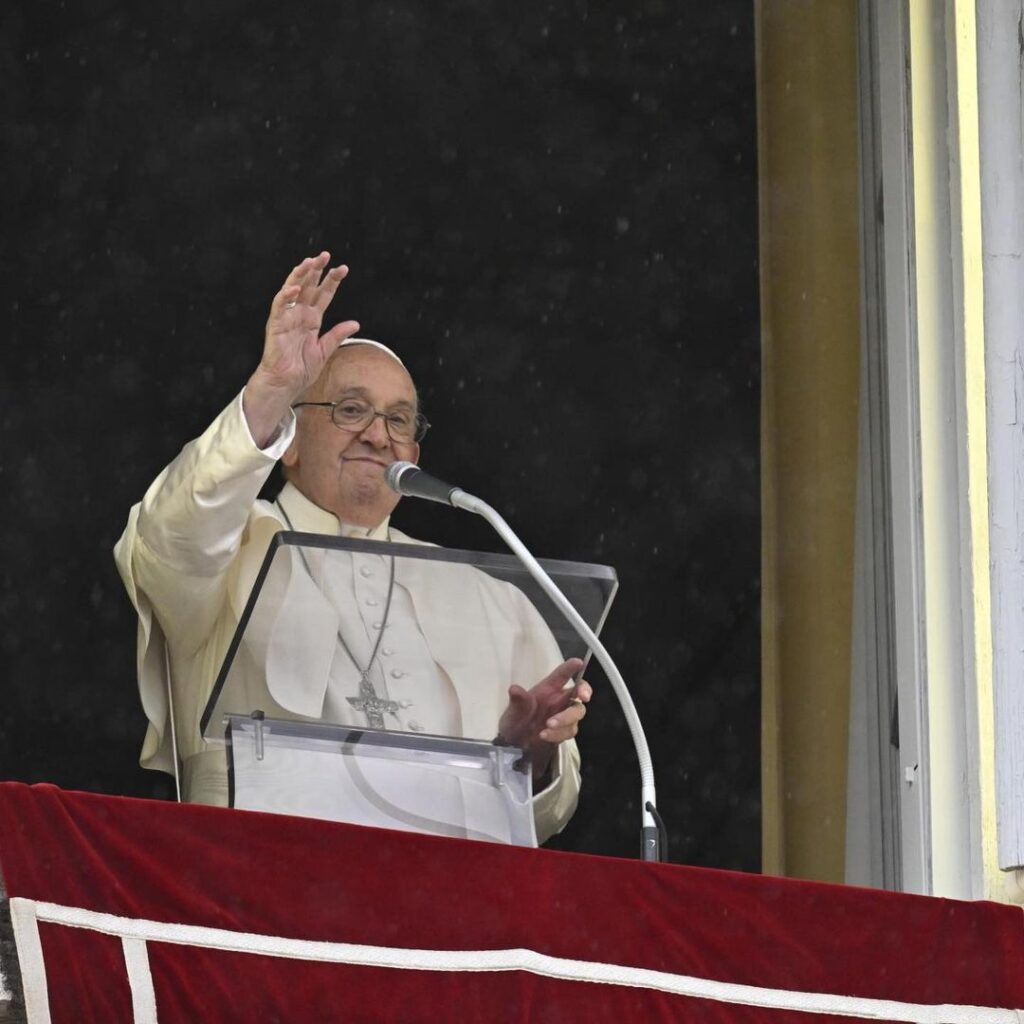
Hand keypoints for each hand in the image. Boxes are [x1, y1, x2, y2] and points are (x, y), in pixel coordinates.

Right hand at [244, 252, 360, 445]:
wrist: (286, 384)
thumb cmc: (302, 369)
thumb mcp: (325, 350)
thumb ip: (338, 335)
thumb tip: (355, 323)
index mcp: (311, 319)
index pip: (323, 295)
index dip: (332, 281)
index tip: (343, 268)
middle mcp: (299, 314)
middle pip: (308, 287)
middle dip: (316, 271)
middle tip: (326, 255)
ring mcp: (287, 317)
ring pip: (292, 290)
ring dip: (301, 275)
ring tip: (310, 262)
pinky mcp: (276, 325)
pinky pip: (280, 306)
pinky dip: (287, 295)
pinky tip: (296, 287)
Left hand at [496, 658, 591, 783]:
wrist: (515, 746)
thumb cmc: (515, 721)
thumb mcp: (513, 711)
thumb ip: (517, 701)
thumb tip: (514, 689)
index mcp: (547, 689)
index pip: (561, 675)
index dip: (571, 667)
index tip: (579, 663)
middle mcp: (558, 700)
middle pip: (579, 692)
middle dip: (583, 691)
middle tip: (583, 697)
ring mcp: (563, 716)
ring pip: (577, 713)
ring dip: (565, 719)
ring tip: (548, 725)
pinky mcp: (564, 731)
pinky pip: (569, 731)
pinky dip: (558, 734)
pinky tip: (544, 735)